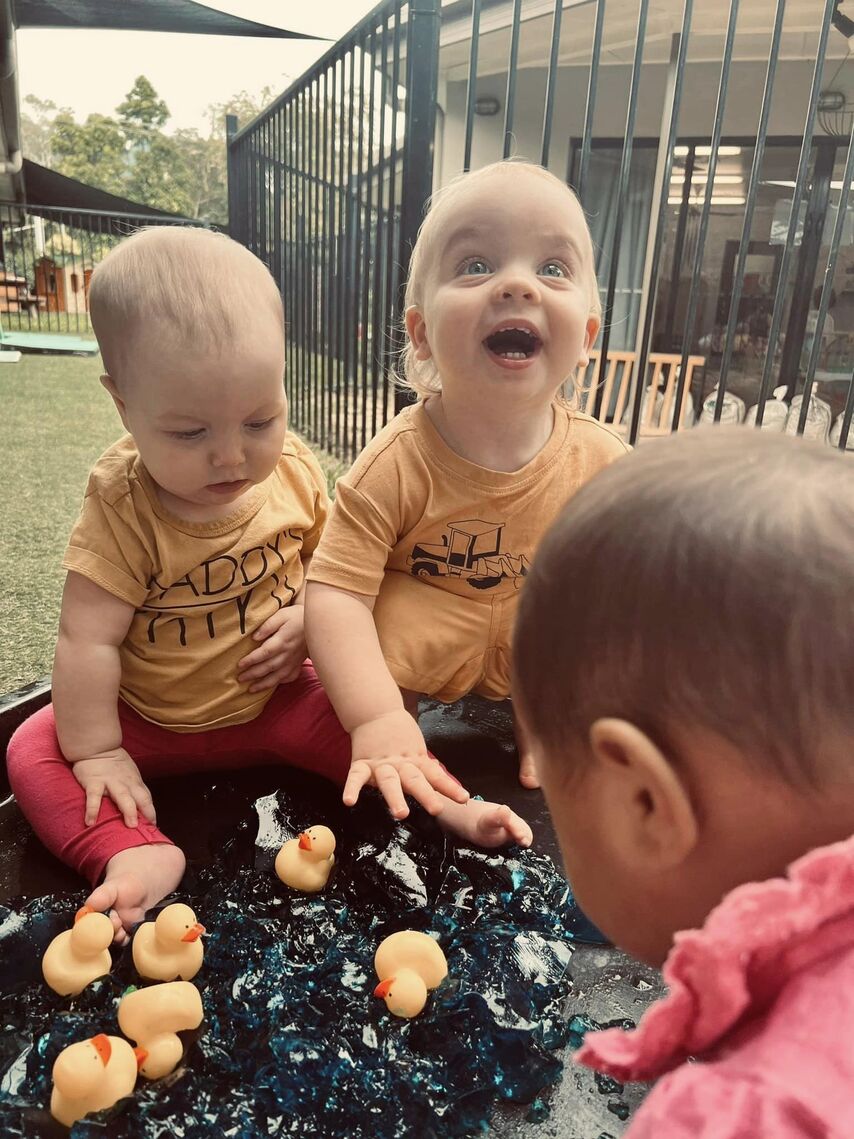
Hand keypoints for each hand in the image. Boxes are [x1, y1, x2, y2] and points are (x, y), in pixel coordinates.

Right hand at [70, 748, 156, 827]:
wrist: (96, 747)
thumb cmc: (114, 764)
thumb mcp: (129, 774)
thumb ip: (134, 789)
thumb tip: (140, 809)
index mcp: (135, 782)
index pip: (147, 798)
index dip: (151, 812)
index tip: (153, 826)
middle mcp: (126, 783)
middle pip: (141, 797)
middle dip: (147, 812)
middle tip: (148, 828)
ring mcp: (110, 782)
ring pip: (123, 796)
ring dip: (129, 810)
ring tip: (132, 825)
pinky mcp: (94, 782)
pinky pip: (93, 797)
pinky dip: (92, 809)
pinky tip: (90, 822)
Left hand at [238, 605, 306, 690]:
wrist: (317, 623)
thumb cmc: (296, 617)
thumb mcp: (282, 615)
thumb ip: (268, 625)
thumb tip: (254, 637)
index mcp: (282, 641)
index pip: (264, 653)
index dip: (251, 660)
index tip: (239, 665)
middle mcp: (288, 654)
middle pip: (268, 667)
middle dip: (253, 674)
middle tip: (240, 679)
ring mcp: (294, 661)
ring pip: (278, 676)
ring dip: (264, 684)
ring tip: (251, 690)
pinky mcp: (298, 664)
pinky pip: (289, 677)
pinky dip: (279, 683)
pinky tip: (271, 685)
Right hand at [345, 709, 469, 818]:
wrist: (375, 711)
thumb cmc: (399, 734)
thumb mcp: (417, 750)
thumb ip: (426, 769)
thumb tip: (444, 786)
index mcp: (416, 761)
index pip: (435, 775)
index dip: (450, 787)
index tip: (463, 798)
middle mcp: (400, 764)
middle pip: (415, 780)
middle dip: (426, 795)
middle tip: (437, 809)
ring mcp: (381, 764)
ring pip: (389, 781)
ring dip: (395, 797)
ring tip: (401, 814)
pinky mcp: (361, 763)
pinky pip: (356, 777)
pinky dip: (352, 788)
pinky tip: (349, 802)